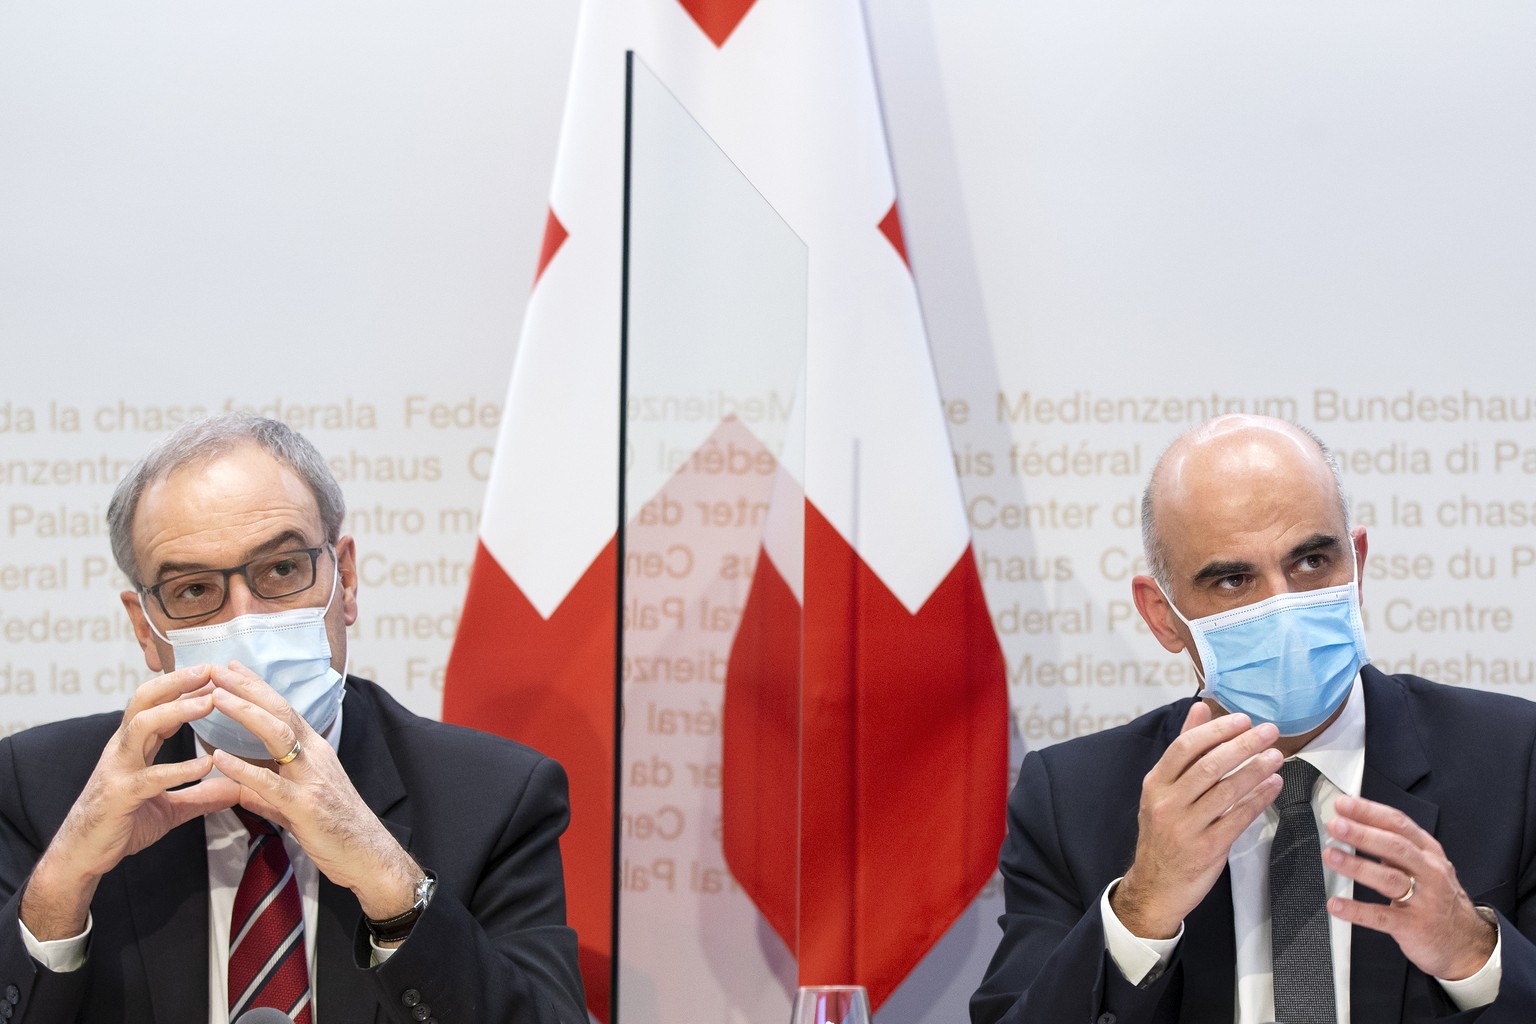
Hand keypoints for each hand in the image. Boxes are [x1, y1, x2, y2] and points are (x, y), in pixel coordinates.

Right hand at [21, 666, 238, 938]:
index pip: (156, 704)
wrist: (81, 857)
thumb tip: (236, 789)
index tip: (214, 673)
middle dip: (176, 682)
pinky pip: (149, 776)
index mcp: (132, 747)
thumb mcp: (169, 807)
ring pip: (142, 726)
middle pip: (144, 701)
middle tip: (210, 670)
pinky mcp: (118, 796)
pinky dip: (179, 768)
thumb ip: (200, 795)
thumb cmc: (121, 825)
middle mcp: (122, 750)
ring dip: (177, 711)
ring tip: (210, 702)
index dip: (183, 686)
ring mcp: (117, 770)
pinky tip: (206, 764)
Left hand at [205, 663, 421, 921]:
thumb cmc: (337, 829)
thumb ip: (268, 792)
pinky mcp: (305, 805)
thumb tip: (239, 788)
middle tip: (220, 669)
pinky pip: (269, 782)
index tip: (234, 668)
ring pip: (278, 736)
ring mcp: (312, 779)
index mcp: (315, 752)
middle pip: (281, 712)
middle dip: (249, 688)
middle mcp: (316, 757)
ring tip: (217, 698)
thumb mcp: (299, 803)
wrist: (368, 855)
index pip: (284, 710)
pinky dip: (243, 768)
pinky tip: (219, 758)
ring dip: (246, 713)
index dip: (258, 688)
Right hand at [1111, 702, 1283, 938]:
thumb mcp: (1163, 789)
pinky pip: (1237, 818)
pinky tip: (1274, 786)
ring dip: (1255, 771)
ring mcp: (1186, 827)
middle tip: (1269, 732)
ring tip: (1277, 756)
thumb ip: (1184, 750)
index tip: (1243, 719)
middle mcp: (1167, 803)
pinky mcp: (1207, 848)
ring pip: (1225, 791)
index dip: (1216, 730)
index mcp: (1155, 783)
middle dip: (1243, 746)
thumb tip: (1200, 708)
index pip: (1185, 747)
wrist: (1156, 885)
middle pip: (1208, 766)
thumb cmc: (1164, 832)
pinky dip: (1258, 800)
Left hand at [1325, 795, 1495, 980]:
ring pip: (1389, 879)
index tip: (1344, 804)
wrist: (1469, 944)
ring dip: (1357, 866)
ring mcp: (1424, 901)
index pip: (1399, 825)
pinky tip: (1337, 904)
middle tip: (1336, 825)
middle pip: (1395, 847)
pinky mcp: (1415, 927)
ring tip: (1332, 855)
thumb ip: (1395, 849)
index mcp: (1429, 853)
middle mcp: (1429, 873)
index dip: (1370, 812)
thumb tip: (1354, 827)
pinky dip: (1357, 910)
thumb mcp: (1426, 868)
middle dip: (1363, 833)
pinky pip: (1382, 917)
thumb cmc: (1440, 901)